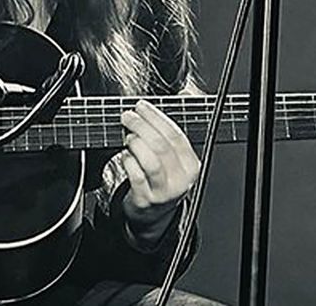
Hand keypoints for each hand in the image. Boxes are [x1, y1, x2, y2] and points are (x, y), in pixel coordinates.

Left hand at [119, 100, 199, 240]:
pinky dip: (128, 161)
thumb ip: (169, 134)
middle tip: (128, 117)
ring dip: (136, 144)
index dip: (156, 117)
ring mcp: (164, 192)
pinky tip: (125, 155)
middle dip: (142, 126)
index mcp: (191, 165)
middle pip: (162, 146)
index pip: (176, 135)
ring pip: (150, 161)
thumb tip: (166, 102)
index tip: (142, 106)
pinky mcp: (146, 200)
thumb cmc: (162, 179)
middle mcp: (181, 179)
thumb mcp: (173, 160)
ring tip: (128, 137)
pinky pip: (136, 176)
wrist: (153, 213)